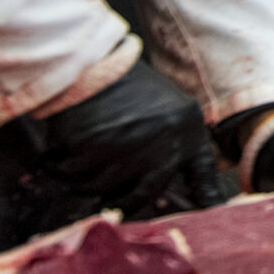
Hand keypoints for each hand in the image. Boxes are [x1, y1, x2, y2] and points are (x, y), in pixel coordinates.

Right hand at [38, 58, 228, 218]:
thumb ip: (171, 142)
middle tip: (112, 200)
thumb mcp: (166, 108)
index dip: (207, 196)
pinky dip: (63, 166)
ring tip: (83, 161)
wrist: (94, 62)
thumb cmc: (129, 87)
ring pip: (102, 187)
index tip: (210, 211)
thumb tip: (167, 188)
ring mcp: (129, 148)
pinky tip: (65, 150)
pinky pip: (75, 173)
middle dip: (123, 202)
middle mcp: (162, 143)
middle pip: (141, 195)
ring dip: (87, 181)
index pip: (202, 171)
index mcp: (186, 130)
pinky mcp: (95, 147)